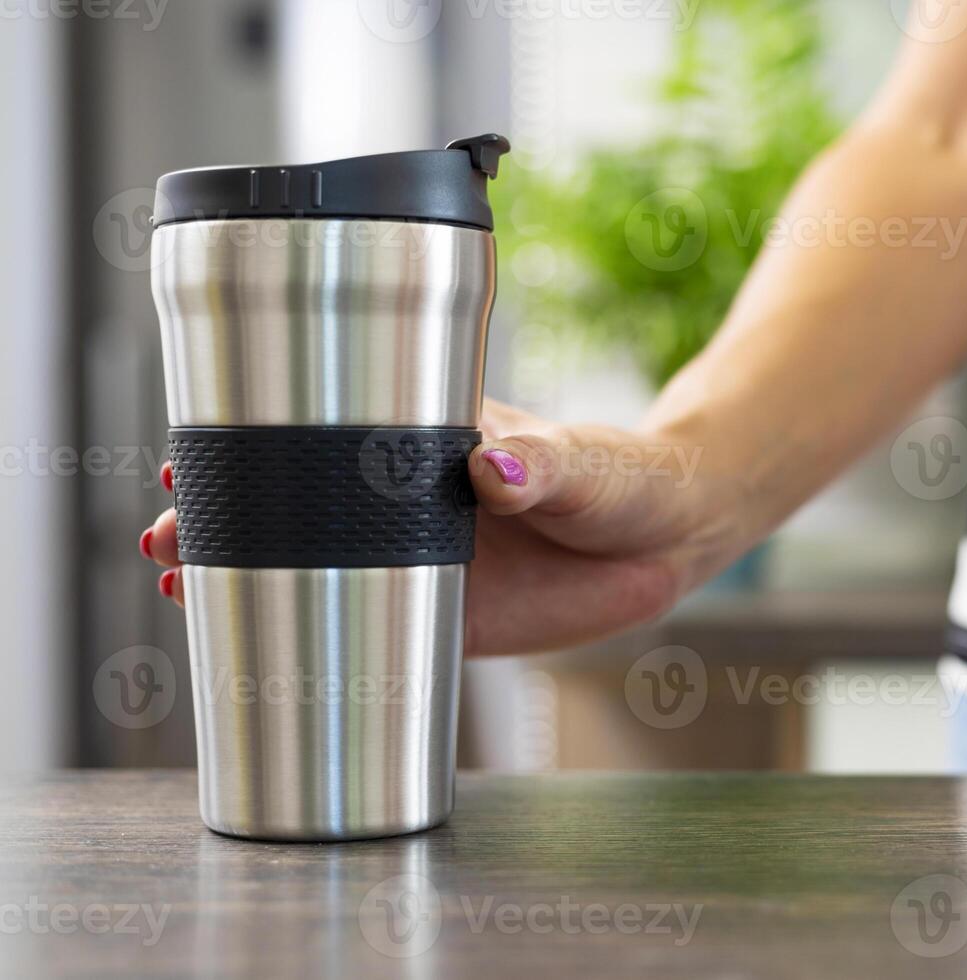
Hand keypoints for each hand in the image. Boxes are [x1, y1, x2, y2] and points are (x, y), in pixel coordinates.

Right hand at [139, 399, 739, 654]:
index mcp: (429, 441)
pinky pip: (366, 629)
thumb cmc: (621, 479)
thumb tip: (497, 465)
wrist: (665, 539)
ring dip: (248, 572)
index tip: (191, 456)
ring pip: (315, 564)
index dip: (254, 445)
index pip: (324, 434)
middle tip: (164, 534)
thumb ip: (544, 464)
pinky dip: (313, 636)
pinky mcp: (446, 617)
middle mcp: (407, 498)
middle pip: (297, 502)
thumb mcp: (585, 463)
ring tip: (180, 583)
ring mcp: (420, 558)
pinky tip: (262, 648)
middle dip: (223, 516)